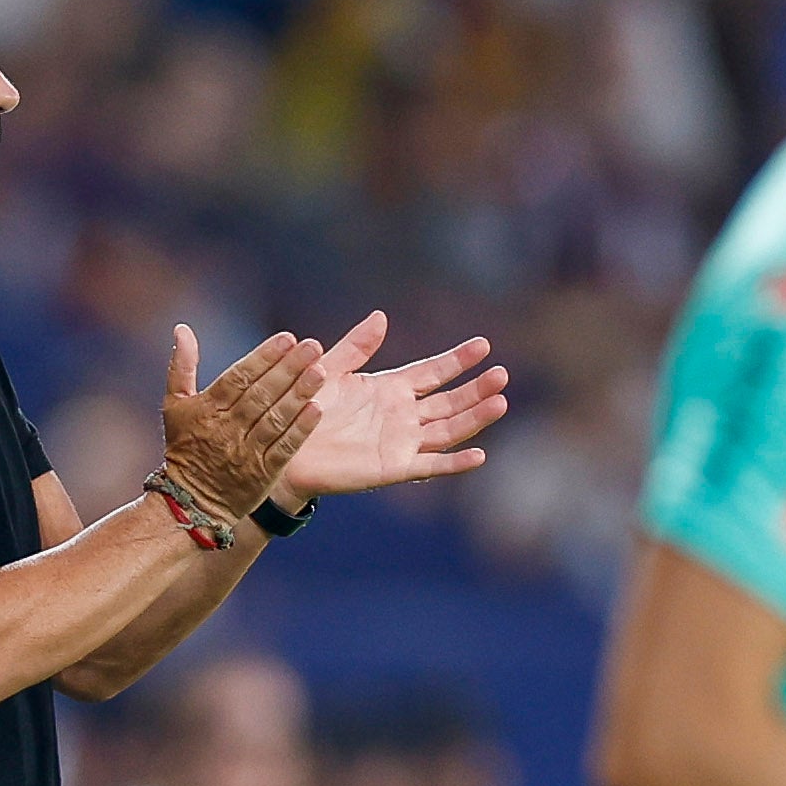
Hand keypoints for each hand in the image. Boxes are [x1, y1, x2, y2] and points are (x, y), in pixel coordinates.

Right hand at [159, 324, 324, 520]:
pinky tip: (317, 410)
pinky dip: (300, 430)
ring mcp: (246, 452)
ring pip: (275, 418)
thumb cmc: (185, 447)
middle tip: (313, 346)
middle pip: (261, 394)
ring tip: (320, 371)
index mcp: (208, 409)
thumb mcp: (175, 405)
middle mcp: (228, 428)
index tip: (287, 338)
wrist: (191, 501)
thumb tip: (182, 329)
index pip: (239, 377)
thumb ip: (181, 366)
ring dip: (299, 394)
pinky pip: (284, 448)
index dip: (264, 356)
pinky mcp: (263, 473)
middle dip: (288, 368)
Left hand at [280, 311, 512, 502]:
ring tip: (500, 402)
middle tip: (502, 374)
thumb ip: (356, 347)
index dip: (458, 360)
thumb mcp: (330, 371)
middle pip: (450, 401)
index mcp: (391, 389)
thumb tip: (381, 316)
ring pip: (448, 429)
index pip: (434, 372)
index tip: (483, 345)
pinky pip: (430, 466)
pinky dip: (455, 463)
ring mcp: (402, 443)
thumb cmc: (303, 408)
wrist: (282, 448)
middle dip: (476, 388)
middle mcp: (403, 416)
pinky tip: (479, 455)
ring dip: (475, 418)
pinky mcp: (394, 468)